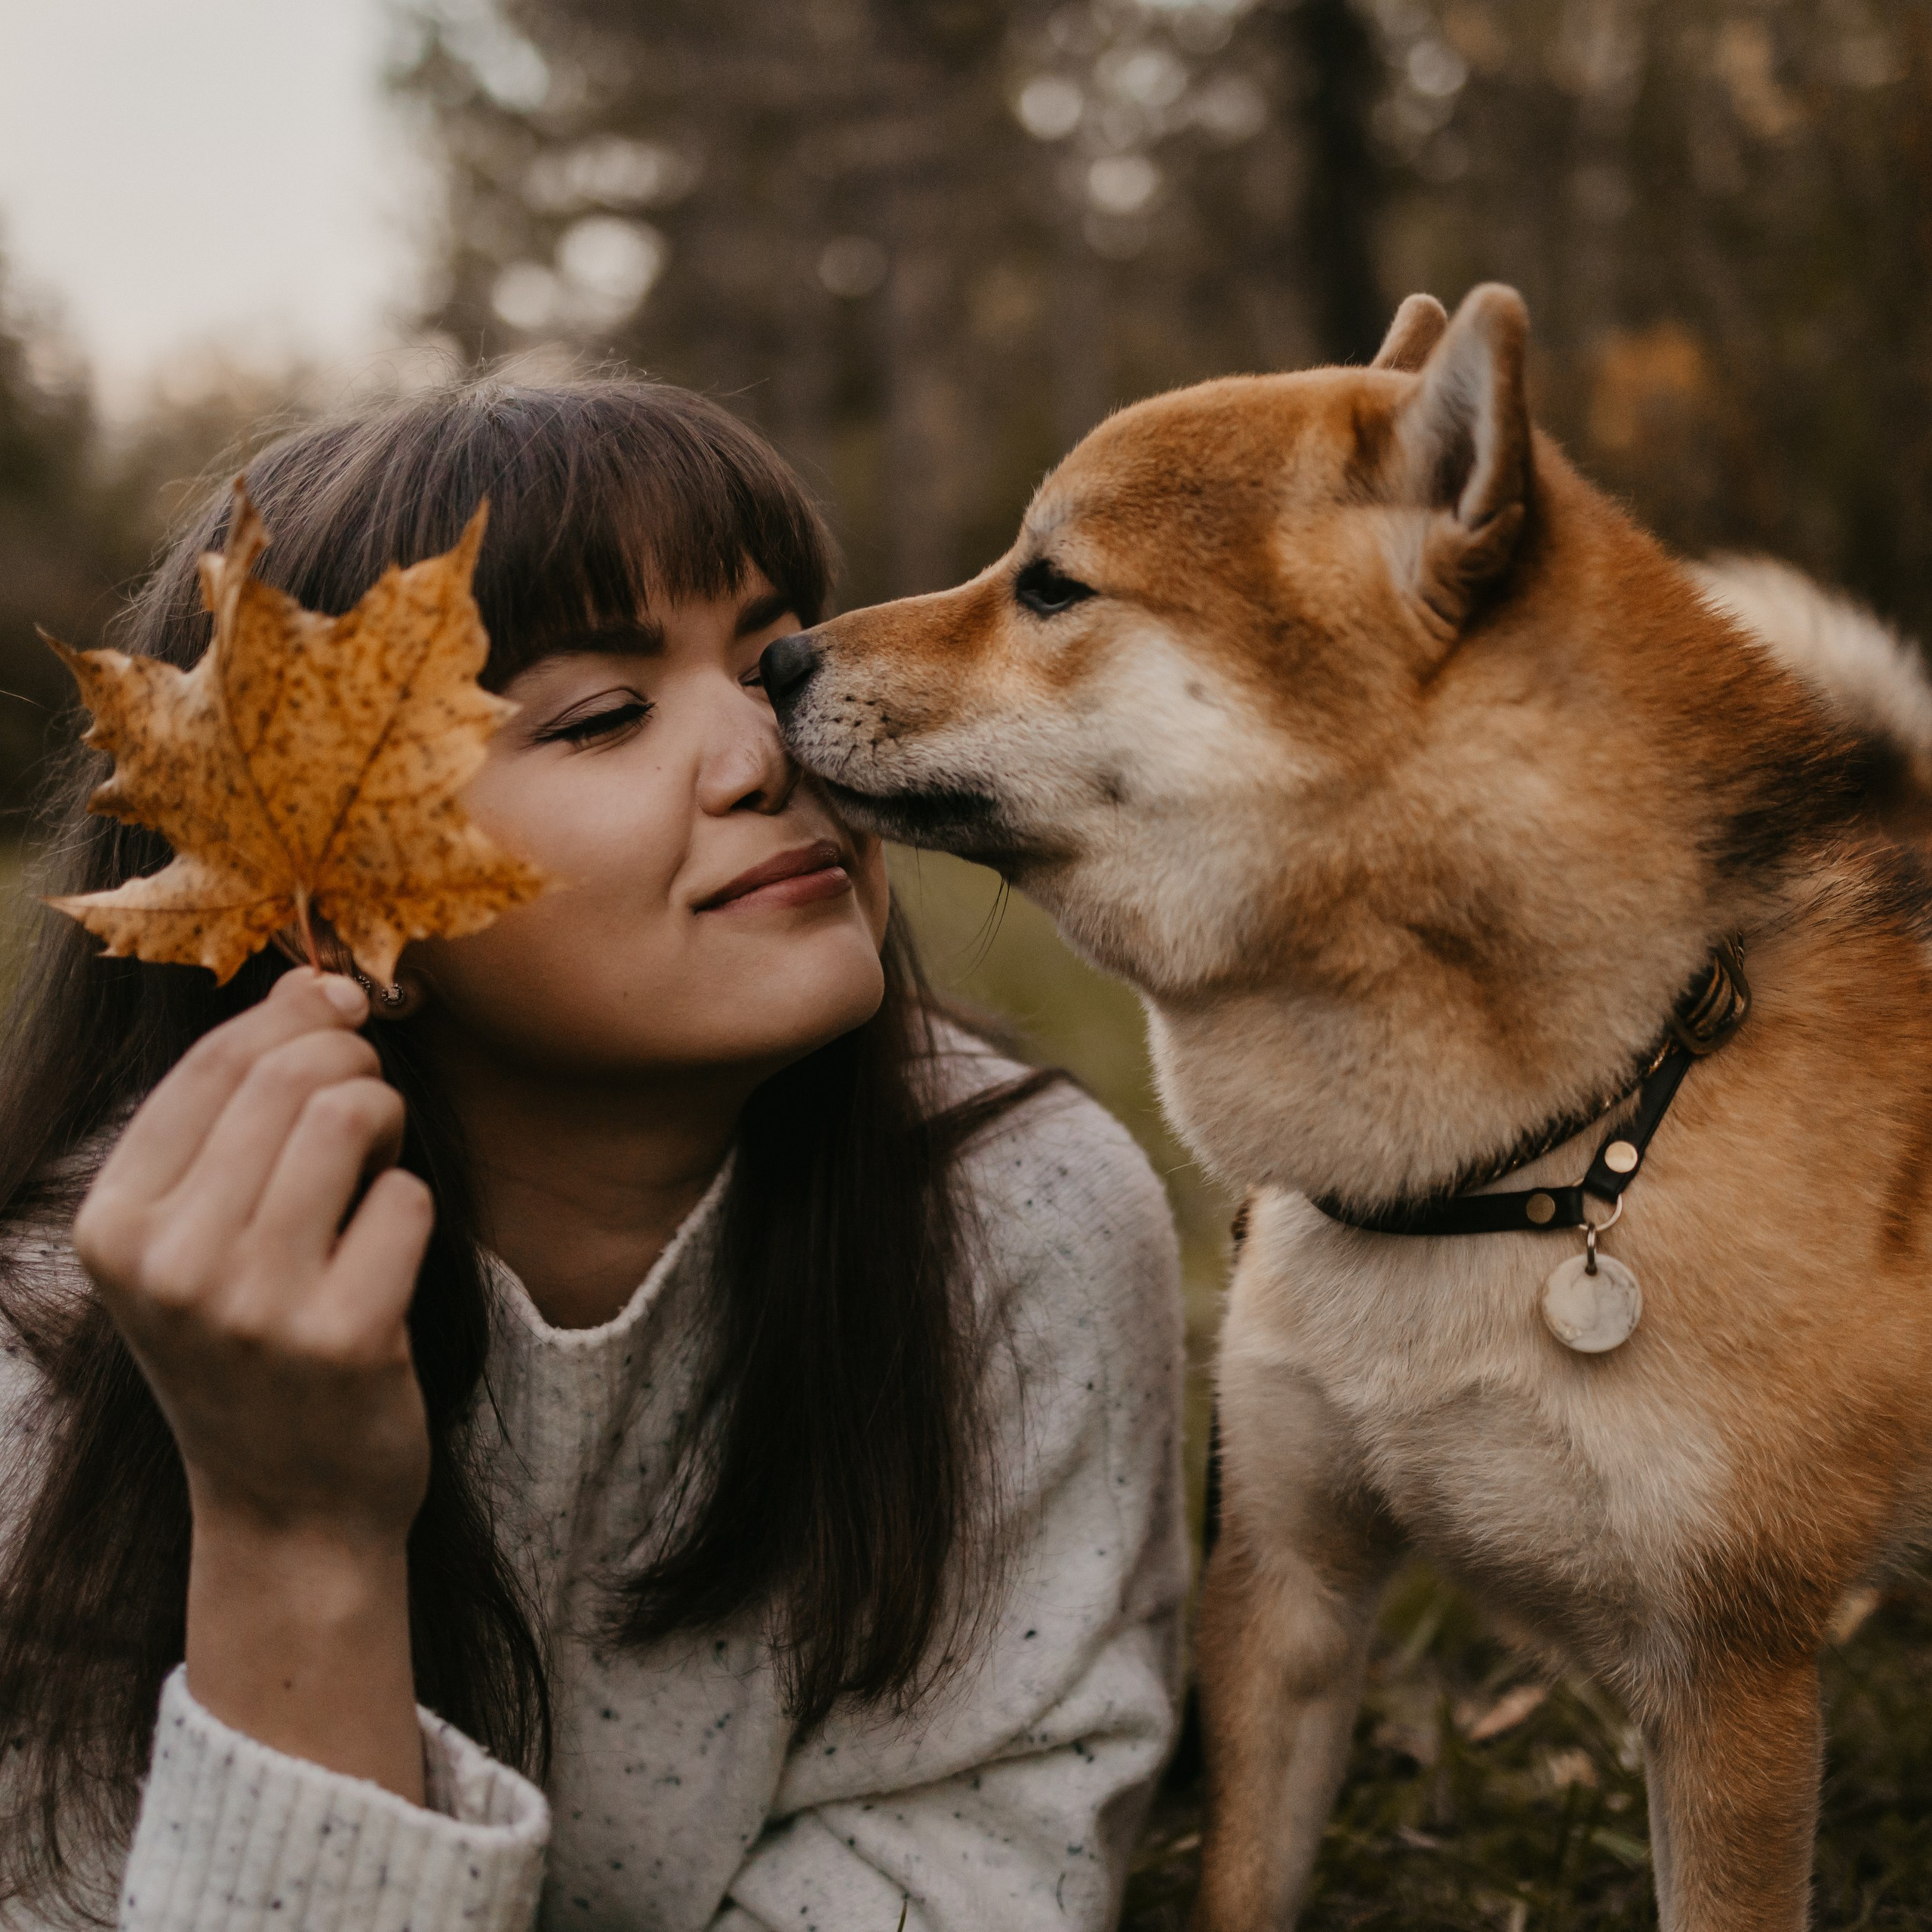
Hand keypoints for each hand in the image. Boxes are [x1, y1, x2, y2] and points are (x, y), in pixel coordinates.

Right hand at [72, 968, 435, 1797]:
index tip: (344, 1007)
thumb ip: (235, 1114)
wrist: (288, 1506)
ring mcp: (253, 1306)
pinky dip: (413, 1212)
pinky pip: (409, 1201)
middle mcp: (168, 1262)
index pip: (211, 1062)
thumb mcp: (198, 1236)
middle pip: (291, 1076)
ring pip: (352, 1117)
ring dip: (388, 1123)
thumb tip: (315, 985)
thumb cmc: (250, 1345)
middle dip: (353, 1066)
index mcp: (113, 1223)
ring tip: (378, 1167)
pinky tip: (386, 1257)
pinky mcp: (344, 1338)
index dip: (294, 1014)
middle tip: (369, 1112)